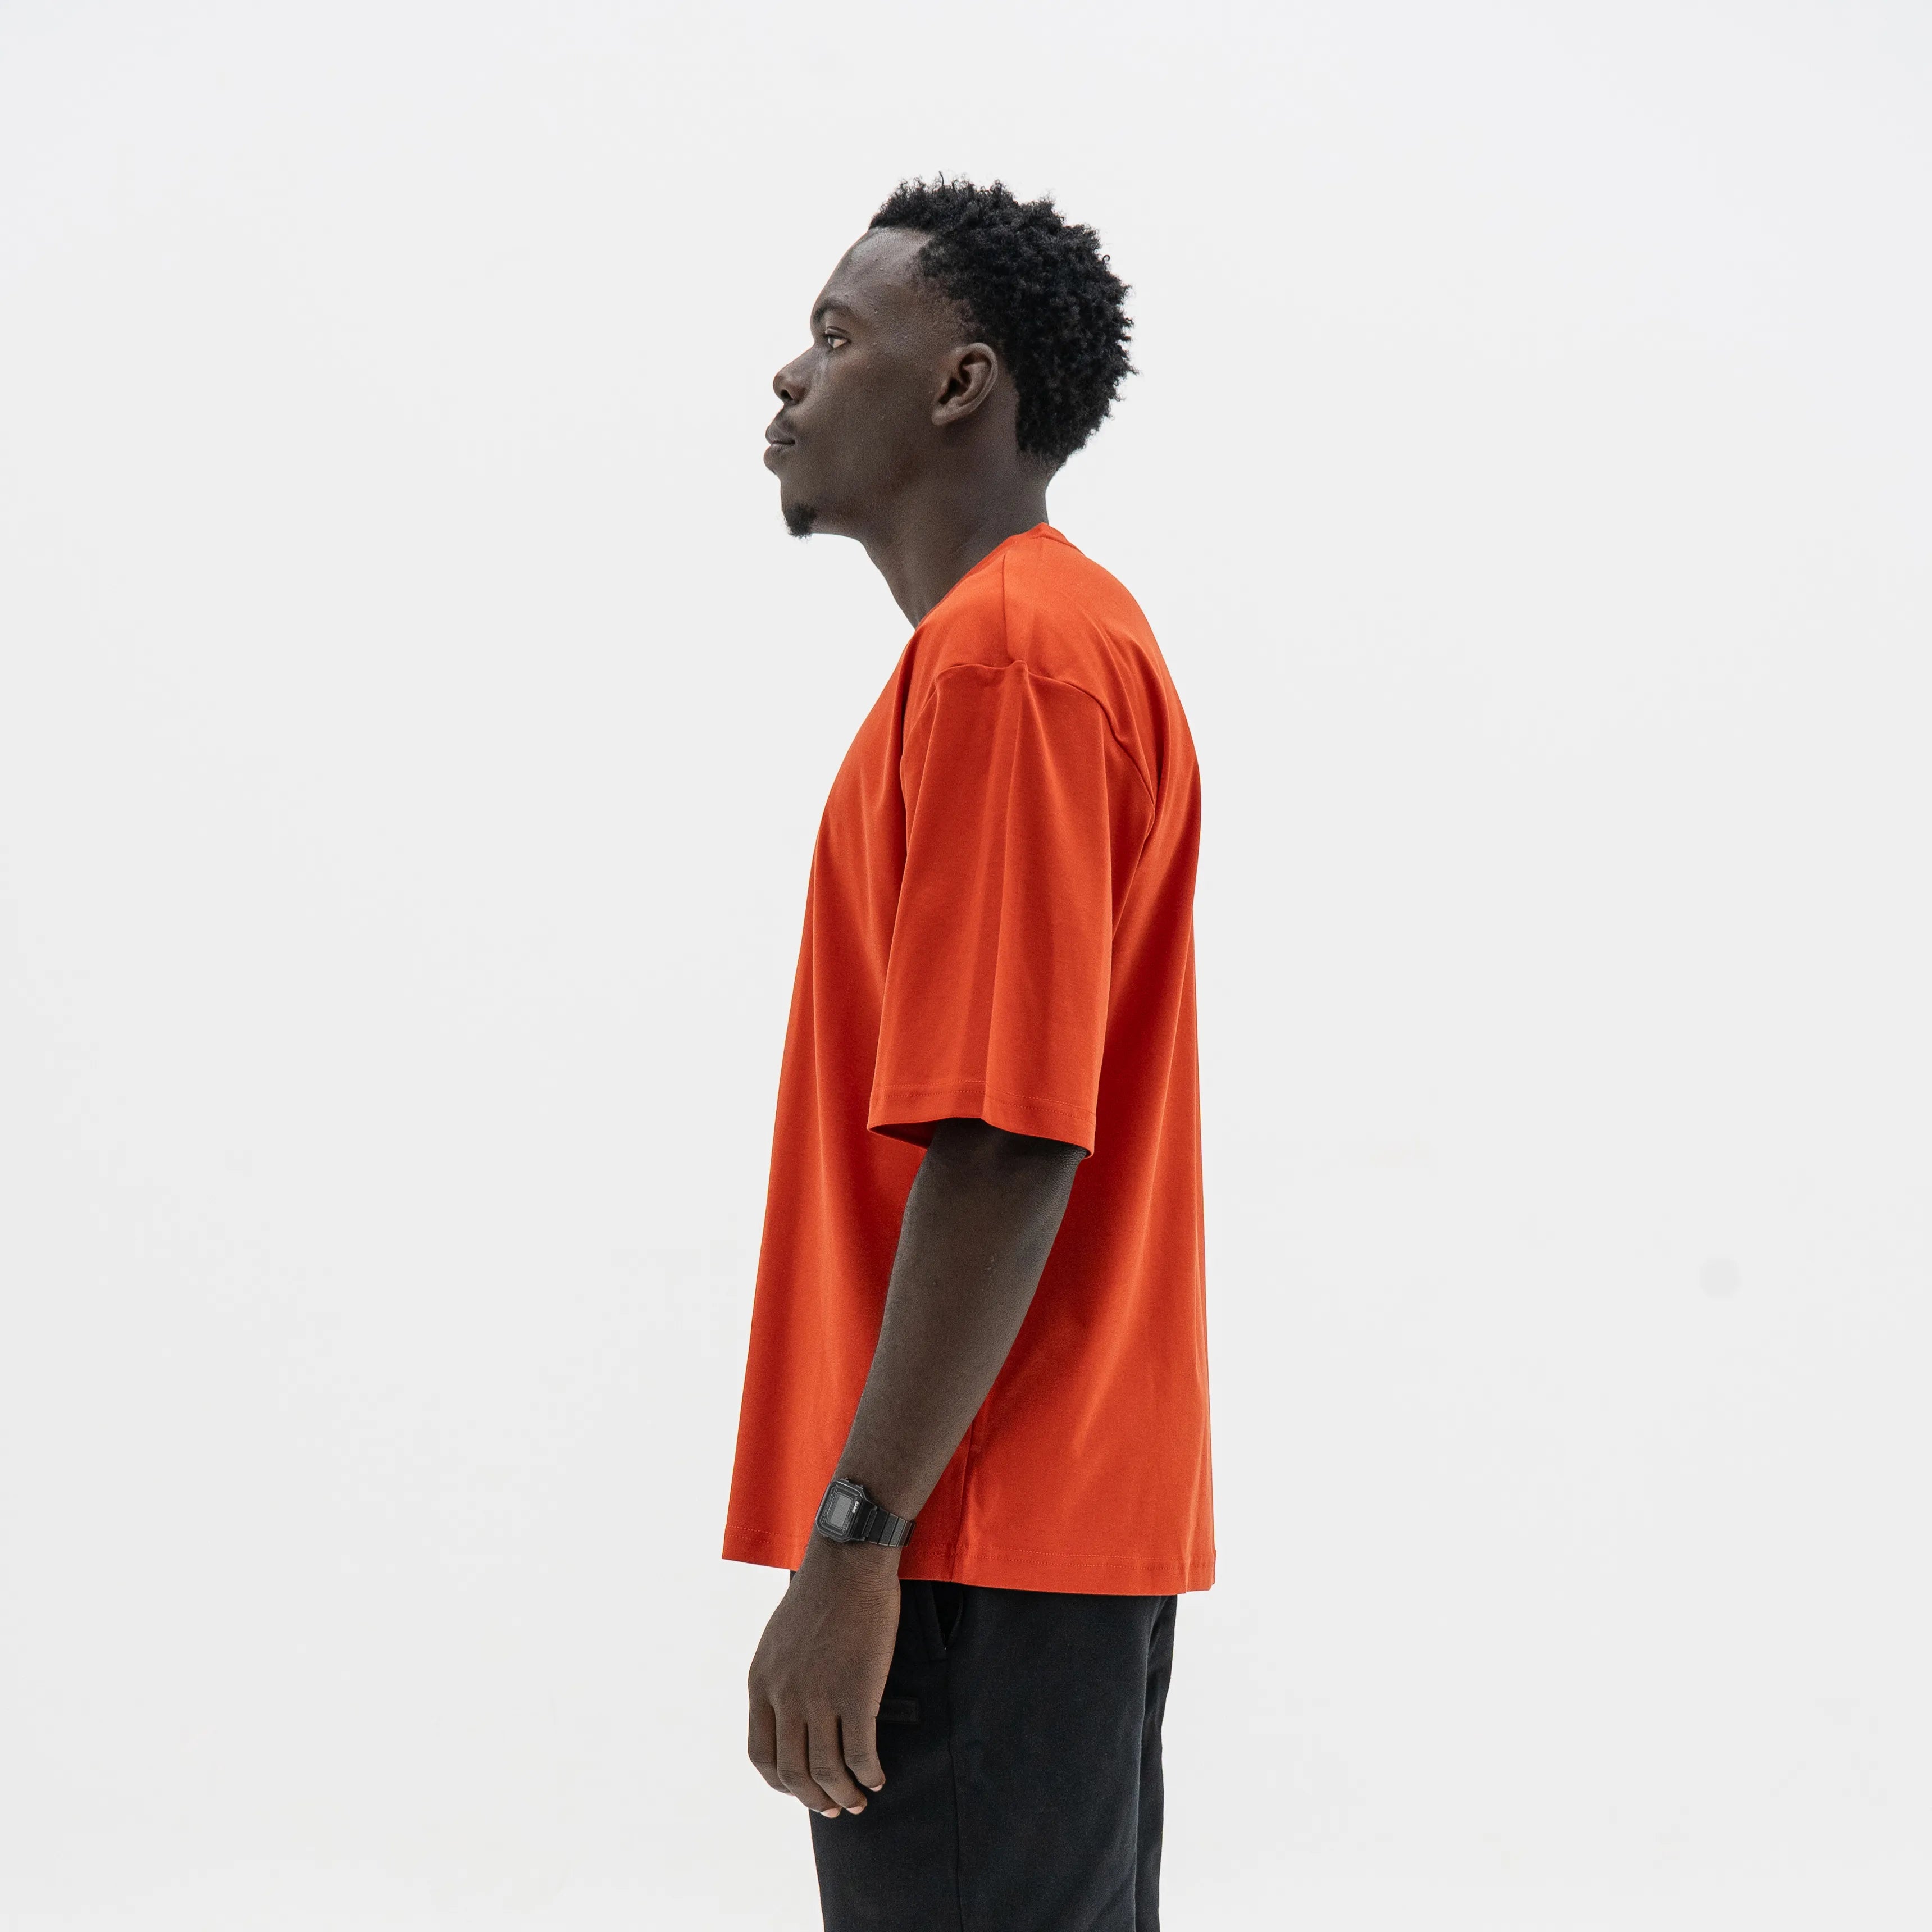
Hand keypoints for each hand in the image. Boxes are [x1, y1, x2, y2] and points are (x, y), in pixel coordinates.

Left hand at [747, 1536, 900, 1816]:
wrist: (848, 1563)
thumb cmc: (820, 1594)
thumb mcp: (779, 1640)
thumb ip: (778, 1679)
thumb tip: (788, 1715)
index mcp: (760, 1683)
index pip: (760, 1755)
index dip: (781, 1782)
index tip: (801, 1790)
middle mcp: (783, 1696)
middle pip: (792, 1772)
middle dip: (813, 1798)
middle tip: (833, 1808)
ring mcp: (818, 1697)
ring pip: (826, 1771)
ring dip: (843, 1795)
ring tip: (858, 1800)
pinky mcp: (855, 1693)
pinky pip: (859, 1753)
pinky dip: (868, 1773)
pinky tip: (877, 1776)